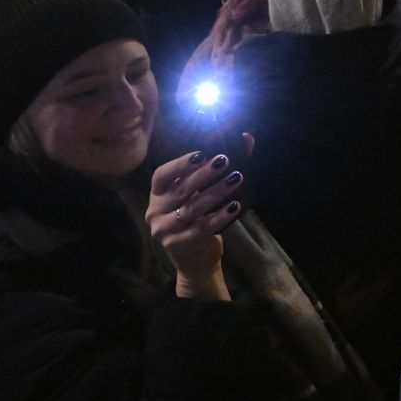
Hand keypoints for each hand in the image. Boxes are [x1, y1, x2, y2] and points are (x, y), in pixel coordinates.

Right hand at [146, 143, 250, 299]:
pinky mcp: (177, 245)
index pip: (161, 175)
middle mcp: (155, 211)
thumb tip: (246, 138)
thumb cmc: (199, 221)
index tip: (203, 153)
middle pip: (181, 189)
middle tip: (226, 161)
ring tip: (237, 179)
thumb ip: (218, 168)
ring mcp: (164, 230)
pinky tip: (235, 206)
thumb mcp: (202, 195)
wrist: (196, 262)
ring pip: (192, 208)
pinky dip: (219, 216)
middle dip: (205, 174)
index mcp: (157, 195)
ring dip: (216, 192)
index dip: (180, 163)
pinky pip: (201, 228)